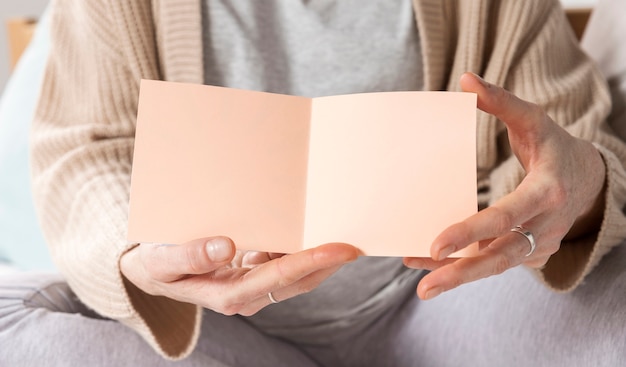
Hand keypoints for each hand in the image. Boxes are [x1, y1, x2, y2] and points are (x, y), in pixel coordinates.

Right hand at [121, 237, 358, 314]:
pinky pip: (284, 264)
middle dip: (329, 261)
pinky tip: (314, 230)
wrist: (154, 272)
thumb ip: (190, 255)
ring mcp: (252, 285)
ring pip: (295, 274)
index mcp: (228, 295)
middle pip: (298, 280)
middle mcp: (247, 295)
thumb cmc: (157, 265)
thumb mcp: (162, 261)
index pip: (278, 277)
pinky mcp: (253, 273)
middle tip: (357, 239)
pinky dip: (301, 249)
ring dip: (320, 257)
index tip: (340, 248)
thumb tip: (226, 247)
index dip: (311, 262)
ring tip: (344, 231)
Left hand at [404, 72, 605, 299]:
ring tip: (424, 286)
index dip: (471, 231)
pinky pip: (495, 262)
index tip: (436, 244)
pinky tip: (432, 267)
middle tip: (424, 291)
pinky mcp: (532, 253)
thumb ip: (501, 102)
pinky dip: (466, 265)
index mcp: (545, 192)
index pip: (505, 217)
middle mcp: (545, 225)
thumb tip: (465, 79)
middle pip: (501, 257)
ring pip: (496, 265)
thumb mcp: (534, 120)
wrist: (588, 179)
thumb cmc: (555, 147)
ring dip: (458, 276)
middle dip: (462, 275)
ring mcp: (540, 244)